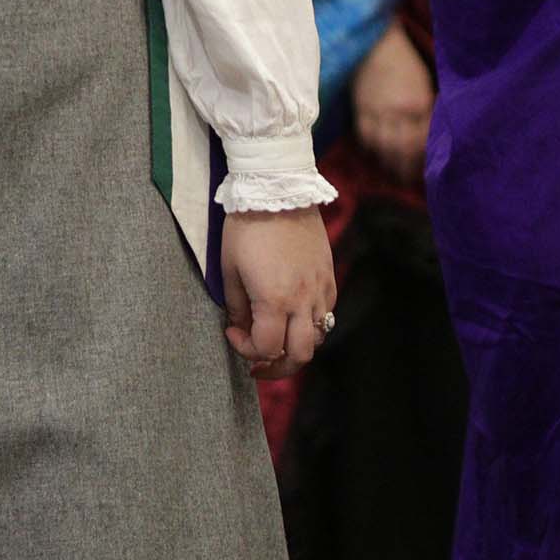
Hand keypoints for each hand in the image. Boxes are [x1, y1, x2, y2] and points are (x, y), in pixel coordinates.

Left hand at [222, 208, 336, 381]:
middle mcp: (303, 300)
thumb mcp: (230, 269)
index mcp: (275, 300)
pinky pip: (327, 314)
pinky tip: (293, 316)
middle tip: (259, 365)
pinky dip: (311, 325)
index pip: (267, 349)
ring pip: (319, 338)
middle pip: (300, 355)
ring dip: (297, 347)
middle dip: (278, 368)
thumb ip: (237, 307)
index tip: (232, 333)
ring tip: (278, 342)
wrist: (277, 191)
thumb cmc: (246, 228)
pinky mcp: (329, 277)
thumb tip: (241, 329)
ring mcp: (320, 289)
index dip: (246, 350)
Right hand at [351, 23, 433, 180]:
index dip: (425, 157)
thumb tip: (431, 134)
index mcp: (419, 102)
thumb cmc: (406, 62)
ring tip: (394, 173)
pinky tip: (376, 154)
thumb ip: (426, 109)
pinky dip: (371, 148)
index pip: (423, 140)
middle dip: (407, 168)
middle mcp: (399, 110)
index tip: (429, 168)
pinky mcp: (361, 107)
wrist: (377, 42)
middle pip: (403, 148)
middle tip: (411, 180)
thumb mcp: (425, 84)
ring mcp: (377, 110)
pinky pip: (365, 135)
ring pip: (383, 146)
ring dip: (389, 163)